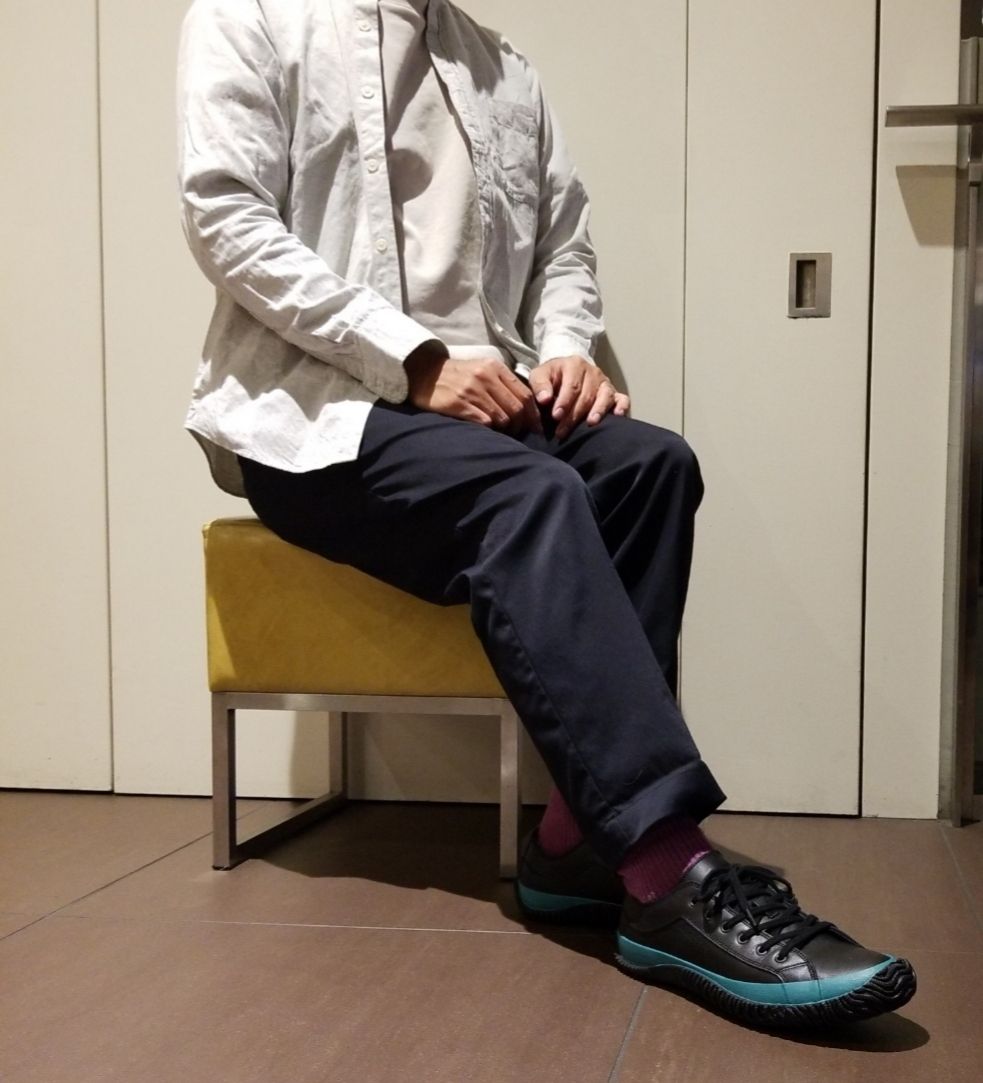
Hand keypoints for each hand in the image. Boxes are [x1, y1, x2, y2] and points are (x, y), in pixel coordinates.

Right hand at [405, 342, 542, 433]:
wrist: (424, 373)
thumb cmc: (457, 375)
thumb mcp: (482, 369)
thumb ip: (502, 383)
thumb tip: (525, 406)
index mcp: (495, 368)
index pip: (525, 394)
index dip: (533, 414)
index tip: (535, 427)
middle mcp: (485, 377)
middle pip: (516, 408)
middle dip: (520, 425)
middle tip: (517, 433)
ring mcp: (472, 391)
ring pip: (502, 418)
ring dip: (505, 430)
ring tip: (501, 433)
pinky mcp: (459, 404)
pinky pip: (484, 422)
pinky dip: (489, 430)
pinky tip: (487, 430)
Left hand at [527, 356, 629, 438]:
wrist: (564, 374)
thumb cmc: (551, 378)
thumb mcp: (539, 376)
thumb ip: (540, 385)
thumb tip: (544, 399)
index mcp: (574, 365)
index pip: (572, 386)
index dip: (564, 402)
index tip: (556, 416)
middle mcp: (593, 372)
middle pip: (586, 395)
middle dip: (574, 415)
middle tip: (562, 432)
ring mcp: (605, 383)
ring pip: (605, 396)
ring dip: (598, 411)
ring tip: (591, 423)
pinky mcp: (614, 393)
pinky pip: (622, 399)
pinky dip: (622, 406)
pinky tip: (618, 415)